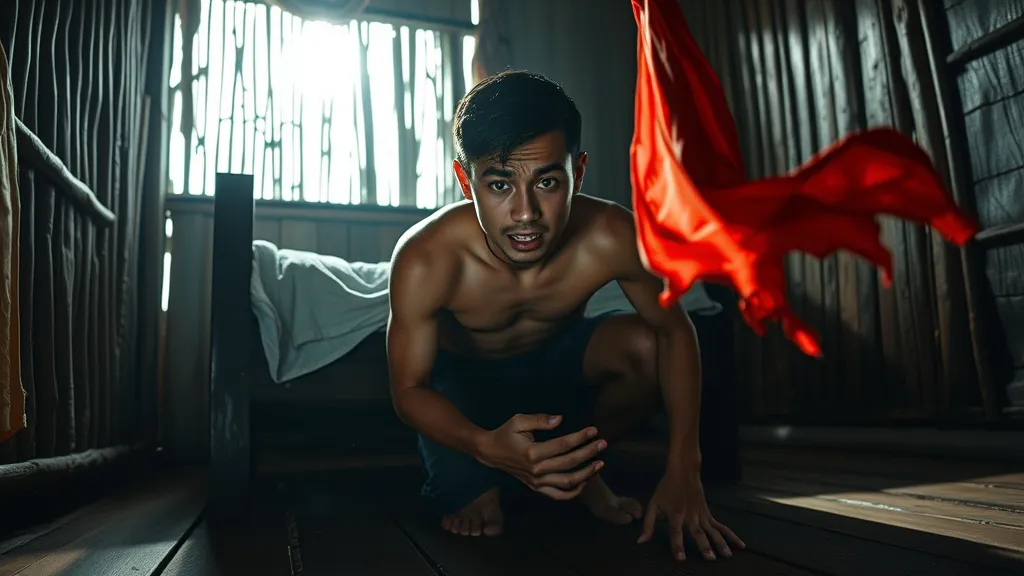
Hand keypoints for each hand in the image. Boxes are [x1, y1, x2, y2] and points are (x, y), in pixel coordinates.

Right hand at [476, 413, 606, 499]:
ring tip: (600, 464)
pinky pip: (559, 495)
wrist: (491, 452)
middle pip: (570, 463)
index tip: (593, 430)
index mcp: (532, 452)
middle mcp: (536, 470)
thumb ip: (540, 420)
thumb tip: (560, 419)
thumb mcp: (519, 420)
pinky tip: (585, 481)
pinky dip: (574, 491)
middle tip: (602, 444)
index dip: (580, 437)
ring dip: (587, 474)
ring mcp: (537, 482)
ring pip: (568, 483)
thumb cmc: (506, 433)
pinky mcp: (537, 488)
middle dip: (589, 453)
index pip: (563, 445)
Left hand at [638, 468, 744, 560]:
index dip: (678, 545)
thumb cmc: (666, 489)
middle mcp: (690, 516)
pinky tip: (740, 545)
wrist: (683, 472)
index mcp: (676, 515)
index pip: (676, 533)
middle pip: (698, 533)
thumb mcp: (653, 504)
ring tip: (727, 555)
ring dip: (720, 543)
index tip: (681, 558)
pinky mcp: (709, 514)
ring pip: (713, 531)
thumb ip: (648, 524)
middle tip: (710, 558)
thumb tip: (641, 541)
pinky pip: (721, 526)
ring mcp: (702, 515)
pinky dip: (731, 535)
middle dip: (704, 546)